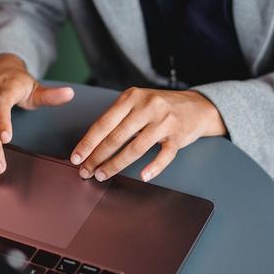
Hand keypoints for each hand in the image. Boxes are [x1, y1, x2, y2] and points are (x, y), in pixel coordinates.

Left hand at [70, 87, 225, 182]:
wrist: (196, 106)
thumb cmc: (160, 107)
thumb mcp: (137, 102)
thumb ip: (117, 117)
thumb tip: (91, 143)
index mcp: (131, 97)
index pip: (104, 122)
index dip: (88, 142)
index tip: (77, 157)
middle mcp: (147, 106)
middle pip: (116, 136)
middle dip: (98, 157)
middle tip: (86, 171)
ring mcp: (164, 121)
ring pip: (136, 147)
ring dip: (116, 164)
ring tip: (103, 175)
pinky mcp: (178, 135)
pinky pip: (164, 154)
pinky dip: (153, 167)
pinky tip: (143, 176)